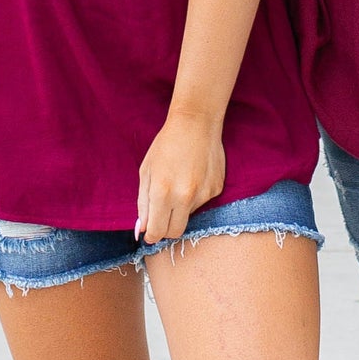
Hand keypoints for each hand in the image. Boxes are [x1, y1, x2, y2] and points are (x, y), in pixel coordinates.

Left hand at [138, 108, 225, 243]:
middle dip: (165, 229)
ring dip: (180, 208)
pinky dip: (194, 196)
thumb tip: (142, 229)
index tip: (150, 233)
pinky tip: (193, 176)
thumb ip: (143, 203)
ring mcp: (204, 195)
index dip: (151, 235)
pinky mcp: (216, 190)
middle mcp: (185, 197)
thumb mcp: (146, 172)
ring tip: (179, 182)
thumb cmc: (166, 145)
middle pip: (175, 232)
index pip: (157, 231)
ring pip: (188, 216)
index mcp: (163, 192)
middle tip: (161, 215)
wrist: (196, 124)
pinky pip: (201, 203)